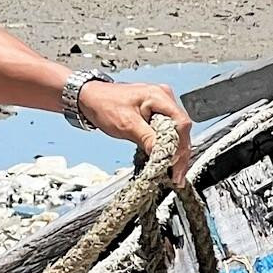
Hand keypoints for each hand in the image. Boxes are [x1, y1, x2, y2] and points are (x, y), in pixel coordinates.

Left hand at [79, 80, 194, 183]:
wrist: (90, 97)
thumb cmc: (104, 104)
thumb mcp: (126, 124)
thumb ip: (147, 138)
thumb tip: (162, 155)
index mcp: (160, 96)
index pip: (181, 124)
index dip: (180, 147)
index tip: (175, 166)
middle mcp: (164, 99)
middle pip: (181, 130)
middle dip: (180, 155)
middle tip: (176, 176)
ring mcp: (161, 106)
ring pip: (176, 133)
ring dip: (174, 153)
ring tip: (173, 174)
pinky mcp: (155, 114)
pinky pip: (167, 132)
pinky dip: (166, 147)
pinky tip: (166, 162)